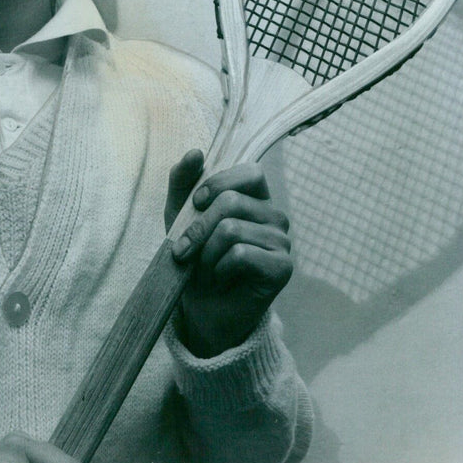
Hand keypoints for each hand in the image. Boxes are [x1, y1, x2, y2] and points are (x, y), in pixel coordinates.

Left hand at [165, 150, 292, 357]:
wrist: (201, 309)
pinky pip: (241, 255)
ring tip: (205, 269)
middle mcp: (275, 216)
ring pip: (232, 229)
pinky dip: (219, 269)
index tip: (196, 203)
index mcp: (257, 198)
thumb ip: (183, 182)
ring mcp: (282, 242)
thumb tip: (196, 152)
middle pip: (232, 202)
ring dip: (206, 254)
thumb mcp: (180, 216)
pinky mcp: (282, 268)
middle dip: (197, 228)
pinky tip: (220, 279)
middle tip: (183, 251)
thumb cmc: (194, 259)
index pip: (250, 172)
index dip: (218, 183)